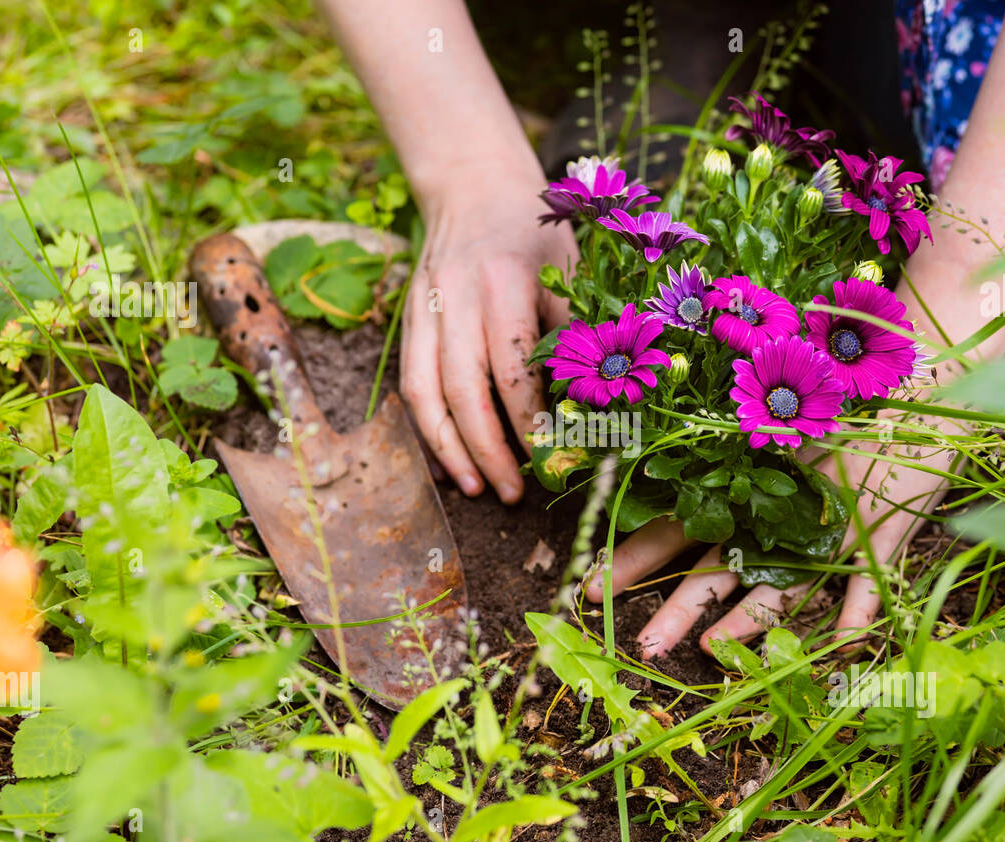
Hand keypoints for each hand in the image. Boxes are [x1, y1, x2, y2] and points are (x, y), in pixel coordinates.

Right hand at [403, 173, 577, 503]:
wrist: (472, 185)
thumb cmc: (534, 230)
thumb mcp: (570, 266)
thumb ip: (578, 329)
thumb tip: (596, 402)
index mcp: (504, 281)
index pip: (512, 368)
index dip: (529, 421)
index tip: (550, 457)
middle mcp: (456, 297)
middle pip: (462, 390)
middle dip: (487, 449)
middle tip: (512, 492)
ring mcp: (424, 310)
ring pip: (424, 393)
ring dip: (448, 449)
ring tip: (474, 488)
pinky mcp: (407, 321)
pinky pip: (409, 384)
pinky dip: (426, 428)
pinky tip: (447, 460)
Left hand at [585, 405, 964, 658]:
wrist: (925, 376)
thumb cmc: (845, 402)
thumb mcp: (785, 433)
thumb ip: (740, 465)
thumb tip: (679, 493)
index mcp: (747, 488)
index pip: (679, 528)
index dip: (635, 558)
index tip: (590, 587)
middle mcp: (779, 511)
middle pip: (720, 565)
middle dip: (678, 606)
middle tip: (640, 643)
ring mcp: (832, 525)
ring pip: (783, 581)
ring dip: (750, 620)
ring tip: (713, 652)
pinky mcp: (884, 532)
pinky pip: (869, 581)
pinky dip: (857, 612)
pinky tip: (840, 647)